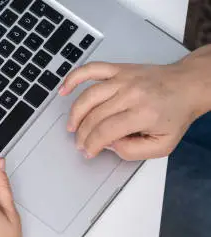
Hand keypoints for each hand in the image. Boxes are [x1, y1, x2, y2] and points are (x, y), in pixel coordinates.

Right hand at [60, 46, 210, 160]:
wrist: (189, 85)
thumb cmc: (176, 114)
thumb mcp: (163, 145)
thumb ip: (133, 151)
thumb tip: (110, 145)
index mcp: (143, 113)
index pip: (105, 132)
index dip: (91, 145)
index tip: (88, 152)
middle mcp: (131, 94)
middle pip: (94, 117)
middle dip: (82, 135)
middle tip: (81, 144)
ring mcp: (124, 79)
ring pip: (88, 97)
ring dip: (75, 114)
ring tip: (72, 127)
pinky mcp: (119, 69)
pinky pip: (91, 69)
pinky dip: (74, 78)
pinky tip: (63, 89)